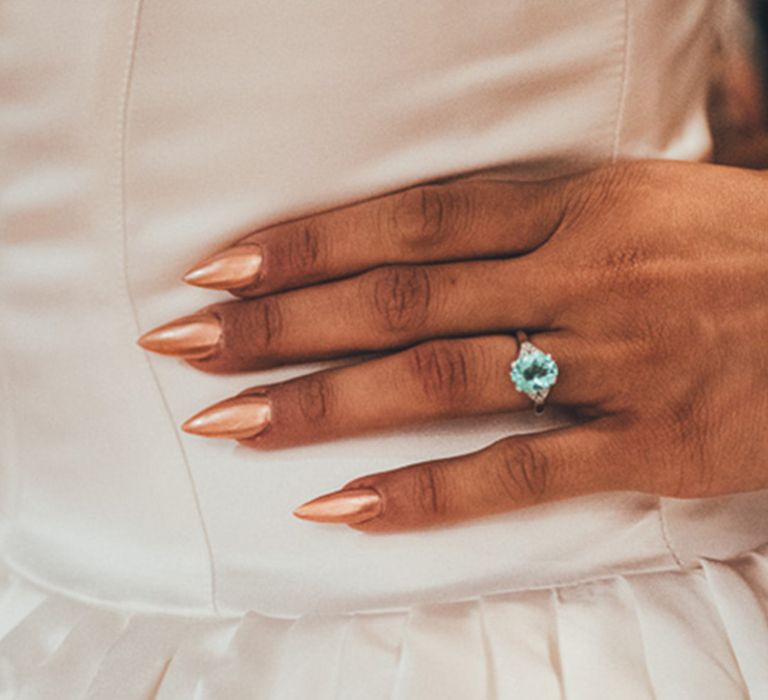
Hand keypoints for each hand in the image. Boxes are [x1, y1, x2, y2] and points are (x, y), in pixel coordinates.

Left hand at [138, 161, 767, 531]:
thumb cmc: (729, 247)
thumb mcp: (627, 197)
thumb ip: (525, 220)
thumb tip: (417, 243)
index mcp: (572, 203)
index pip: (409, 219)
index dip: (309, 245)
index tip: (222, 268)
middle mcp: (577, 276)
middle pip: (398, 299)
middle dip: (281, 324)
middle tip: (186, 345)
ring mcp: (609, 360)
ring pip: (438, 382)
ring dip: (324, 406)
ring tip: (233, 426)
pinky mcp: (646, 444)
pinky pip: (516, 473)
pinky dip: (423, 494)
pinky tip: (341, 509)